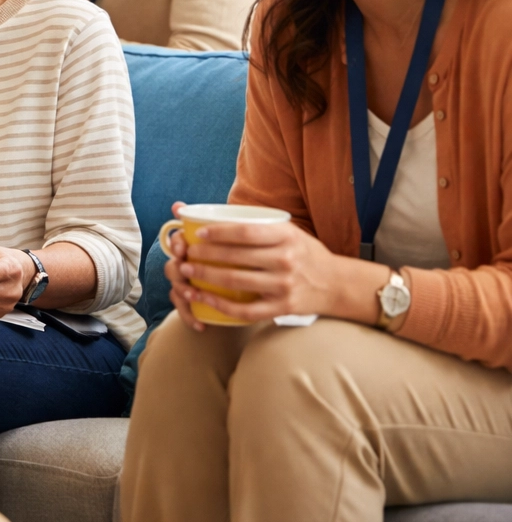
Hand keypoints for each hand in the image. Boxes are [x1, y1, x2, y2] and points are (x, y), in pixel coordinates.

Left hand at [164, 201, 359, 327]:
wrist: (336, 284)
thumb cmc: (304, 253)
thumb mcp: (288, 232)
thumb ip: (257, 225)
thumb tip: (216, 212)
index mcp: (286, 237)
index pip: (247, 232)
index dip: (219, 232)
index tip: (199, 233)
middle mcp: (286, 261)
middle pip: (236, 257)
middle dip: (205, 255)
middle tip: (186, 253)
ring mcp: (283, 286)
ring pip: (236, 282)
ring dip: (206, 277)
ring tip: (187, 271)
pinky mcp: (281, 308)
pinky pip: (245, 309)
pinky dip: (221, 304)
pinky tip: (205, 297)